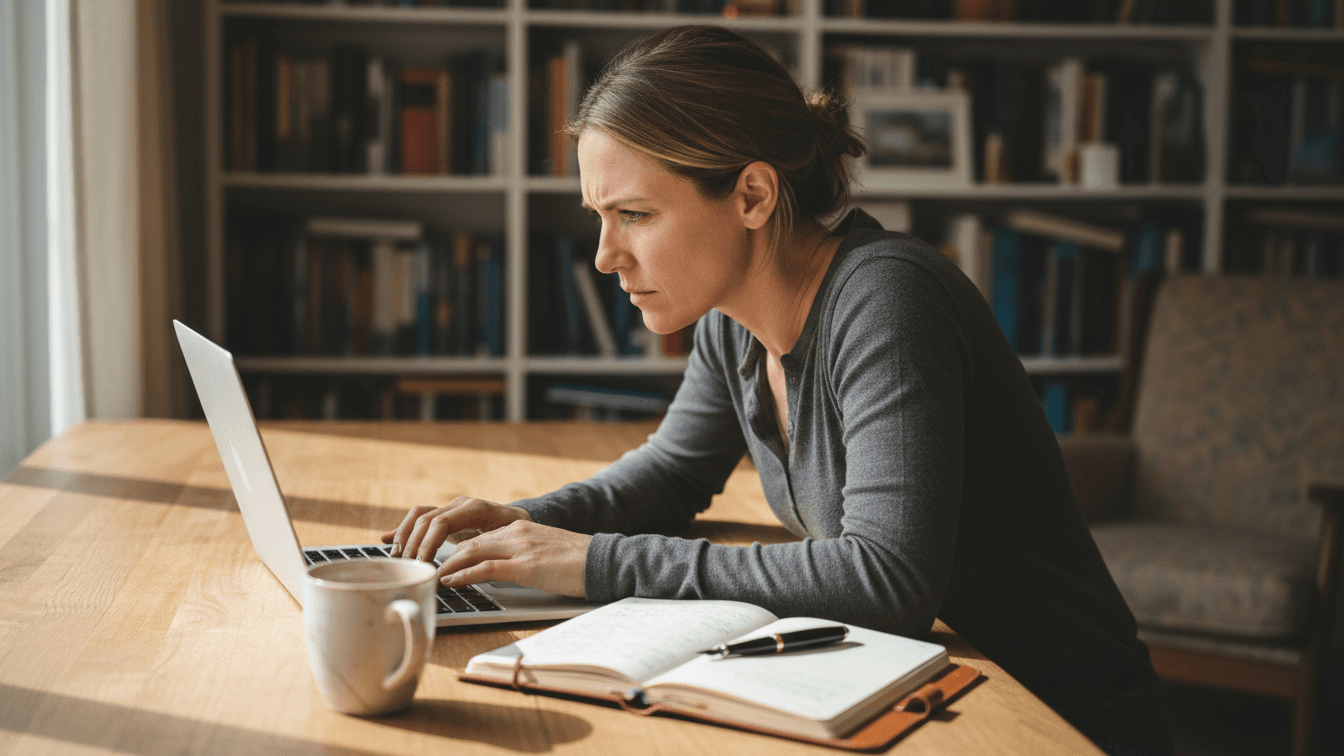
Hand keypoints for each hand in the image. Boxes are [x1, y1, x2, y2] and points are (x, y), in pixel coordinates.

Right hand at [380, 497, 533, 561]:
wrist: (524, 520)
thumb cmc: (519, 533)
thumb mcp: (507, 542)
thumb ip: (487, 551)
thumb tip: (465, 567)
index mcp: (475, 508)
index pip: (442, 522)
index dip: (428, 543)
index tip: (422, 564)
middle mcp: (460, 504)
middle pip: (426, 519)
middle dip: (413, 543)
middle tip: (406, 566)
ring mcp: (452, 508)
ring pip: (419, 515)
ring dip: (404, 535)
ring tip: (396, 556)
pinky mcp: (446, 516)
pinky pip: (420, 517)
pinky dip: (403, 528)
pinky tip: (386, 539)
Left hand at [437, 520, 590, 597]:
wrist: (604, 560)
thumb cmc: (578, 562)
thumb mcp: (544, 552)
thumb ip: (521, 556)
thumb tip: (500, 572)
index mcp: (520, 528)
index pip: (477, 537)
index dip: (454, 550)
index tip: (437, 561)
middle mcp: (516, 533)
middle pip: (468, 542)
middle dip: (442, 556)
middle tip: (423, 570)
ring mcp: (520, 548)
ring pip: (471, 551)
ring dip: (445, 565)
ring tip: (428, 577)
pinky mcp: (526, 566)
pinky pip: (485, 568)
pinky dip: (462, 574)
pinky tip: (448, 581)